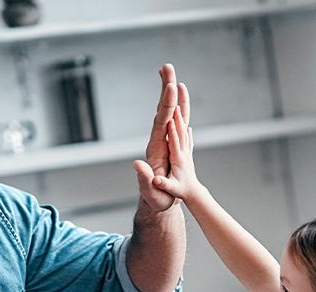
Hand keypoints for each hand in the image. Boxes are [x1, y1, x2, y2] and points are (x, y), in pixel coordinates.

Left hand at [134, 63, 189, 212]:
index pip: (160, 122)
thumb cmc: (155, 200)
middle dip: (165, 88)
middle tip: (167, 66)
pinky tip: (179, 94)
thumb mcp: (150, 192)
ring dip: (170, 91)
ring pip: (168, 111)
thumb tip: (136, 165)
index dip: (166, 105)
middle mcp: (158, 140)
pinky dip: (178, 105)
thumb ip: (144, 180)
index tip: (171, 87)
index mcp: (155, 149)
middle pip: (162, 109)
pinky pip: (175, 119)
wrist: (157, 201)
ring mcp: (164, 140)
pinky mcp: (170, 142)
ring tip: (170, 72)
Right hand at [150, 107, 203, 203]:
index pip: (175, 142)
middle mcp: (183, 153)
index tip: (170, 118)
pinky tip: (186, 123)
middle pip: (181, 132)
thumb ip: (163, 185)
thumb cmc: (179, 193)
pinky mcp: (186, 154)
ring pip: (184, 131)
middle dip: (179, 116)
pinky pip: (186, 138)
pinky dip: (184, 128)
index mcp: (178, 160)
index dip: (173, 131)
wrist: (193, 195)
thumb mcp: (170, 190)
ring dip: (182, 117)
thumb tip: (155, 181)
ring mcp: (186, 152)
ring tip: (180, 105)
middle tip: (176, 101)